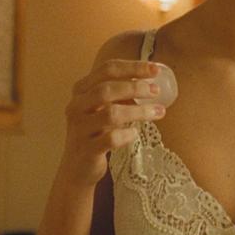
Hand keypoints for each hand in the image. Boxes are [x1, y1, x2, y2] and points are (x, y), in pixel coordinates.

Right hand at [63, 59, 165, 183]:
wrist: (78, 167)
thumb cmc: (96, 132)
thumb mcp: (104, 108)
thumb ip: (120, 94)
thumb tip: (150, 84)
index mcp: (81, 90)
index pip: (107, 70)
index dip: (133, 67)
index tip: (155, 69)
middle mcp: (76, 106)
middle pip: (106, 89)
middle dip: (135, 87)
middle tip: (156, 91)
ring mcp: (80, 129)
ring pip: (111, 114)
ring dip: (138, 111)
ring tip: (158, 112)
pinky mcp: (87, 149)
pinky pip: (110, 139)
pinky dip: (127, 134)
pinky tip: (135, 134)